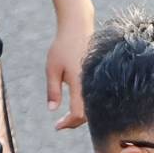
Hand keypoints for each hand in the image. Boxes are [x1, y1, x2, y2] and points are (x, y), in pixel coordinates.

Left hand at [45, 15, 90, 130]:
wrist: (79, 26)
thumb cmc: (63, 46)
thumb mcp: (52, 68)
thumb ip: (53, 90)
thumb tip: (52, 110)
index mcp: (80, 84)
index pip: (78, 114)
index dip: (68, 123)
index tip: (57, 126)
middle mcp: (92, 84)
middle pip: (88, 115)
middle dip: (74, 122)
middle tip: (61, 123)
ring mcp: (99, 81)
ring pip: (94, 107)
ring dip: (81, 114)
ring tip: (67, 116)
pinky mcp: (101, 78)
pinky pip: (96, 97)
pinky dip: (88, 105)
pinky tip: (78, 104)